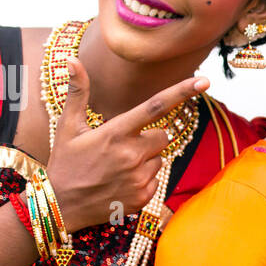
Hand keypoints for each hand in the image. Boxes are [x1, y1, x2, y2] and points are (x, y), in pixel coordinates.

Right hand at [46, 60, 208, 231]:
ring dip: (145, 160)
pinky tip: (121, 183)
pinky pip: (156, 180)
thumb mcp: (68, 126)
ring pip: (159, 159)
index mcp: (116, 133)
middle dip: (150, 137)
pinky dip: (143, 180)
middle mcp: (131, 155)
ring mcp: (139, 178)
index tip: (204, 81)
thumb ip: (77, 92)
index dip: (181, 92)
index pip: (155, 107)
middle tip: (123, 146)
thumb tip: (71, 59)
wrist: (62, 206)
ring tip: (118, 167)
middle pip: (163, 135)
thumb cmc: (65, 163)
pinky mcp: (143, 197)